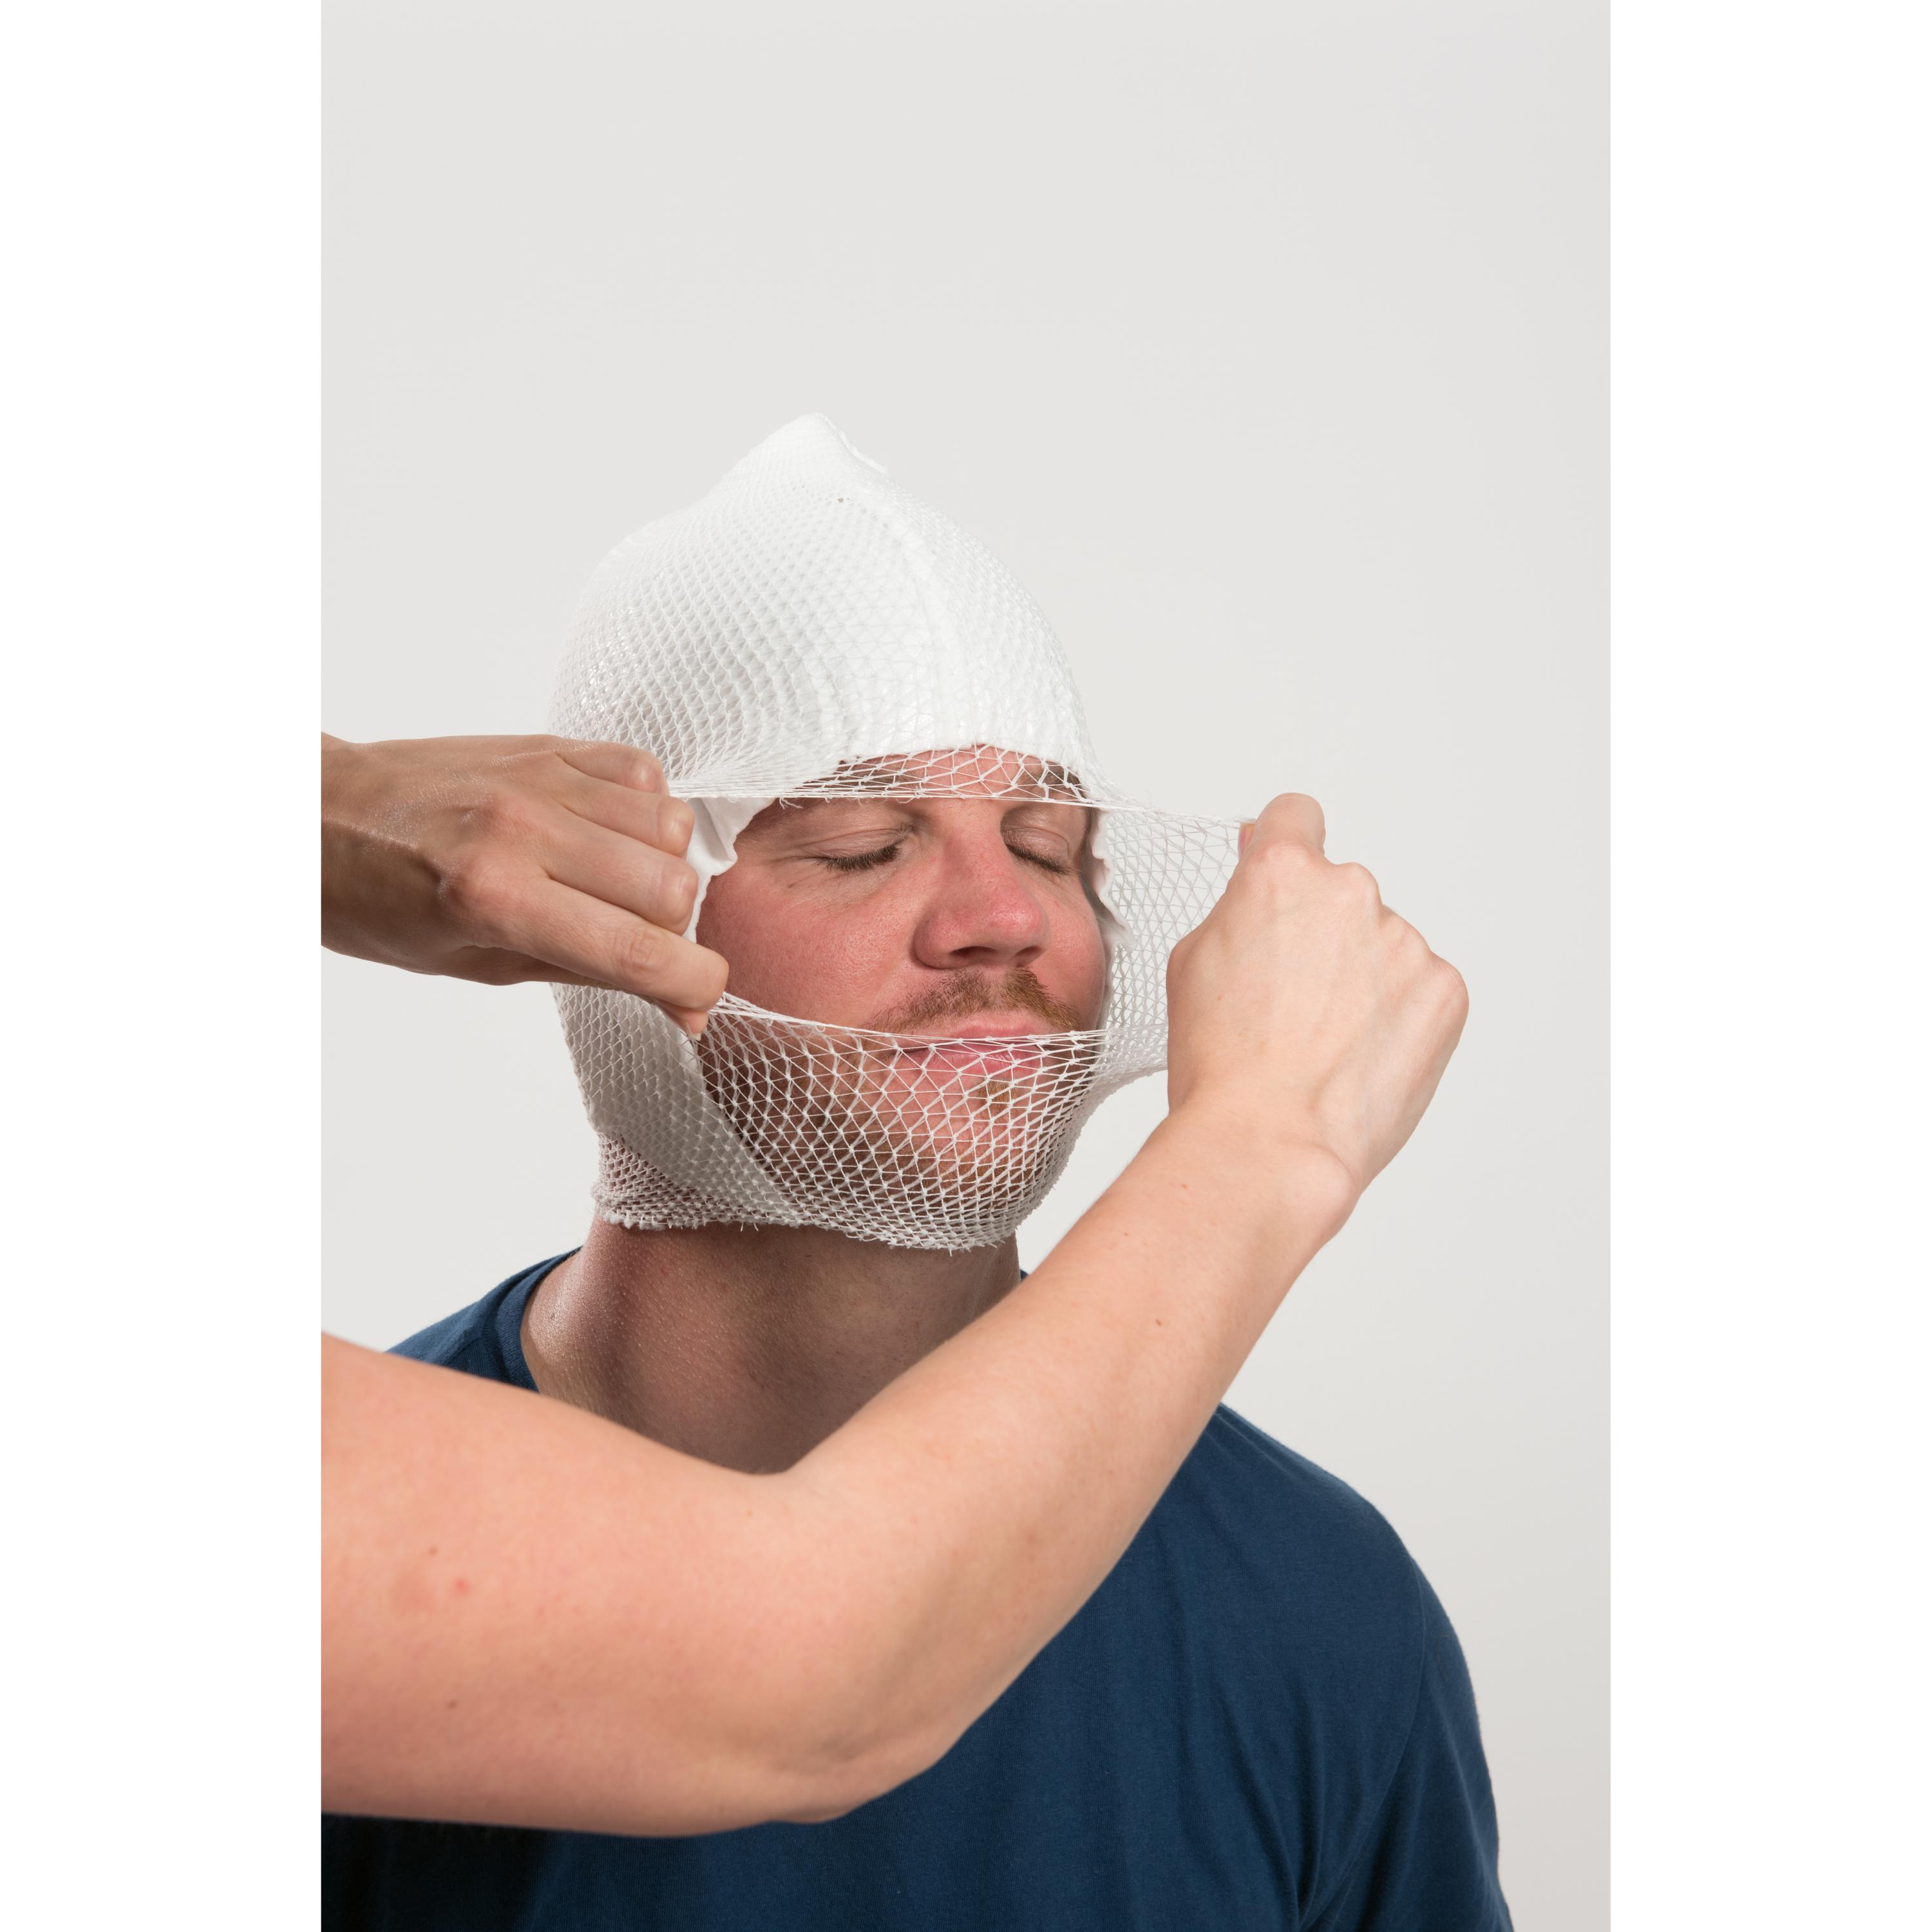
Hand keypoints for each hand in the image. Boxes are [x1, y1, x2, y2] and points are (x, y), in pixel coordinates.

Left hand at [321, 733, 727, 1032]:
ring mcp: (538, 779)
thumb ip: (587, 974)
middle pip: (673, 887)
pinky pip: (643, 773)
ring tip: (616, 884)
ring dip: (663, 867)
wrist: (313, 815)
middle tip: (632, 942)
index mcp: (496, 900)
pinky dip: (646, 811)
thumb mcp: (474, 964)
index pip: (639, 950)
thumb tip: (682, 1003)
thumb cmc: (377, 902)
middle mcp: (524, 830)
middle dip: (672, 930)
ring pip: (671, 827)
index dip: (694, 983)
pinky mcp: (546, 744)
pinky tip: (608, 835)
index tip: (697, 999)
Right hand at [1165, 794, 1467, 1218]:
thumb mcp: (1193, 962)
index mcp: (1281, 873)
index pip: (1295, 817)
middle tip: (1287, 1002)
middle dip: (1320, 935)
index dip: (1285, 846)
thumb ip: (1237, 907)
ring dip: (1362, 979)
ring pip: (1382, 946)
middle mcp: (1351, 892)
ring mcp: (1405, 941)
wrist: (1269, 1140)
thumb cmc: (1220, 1064)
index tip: (1287, 881)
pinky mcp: (1445, 991)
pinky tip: (1358, 1059)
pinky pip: (1419, 989)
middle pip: (1340, 894)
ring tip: (1321, 1044)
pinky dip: (1397, 1018)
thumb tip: (1260, 879)